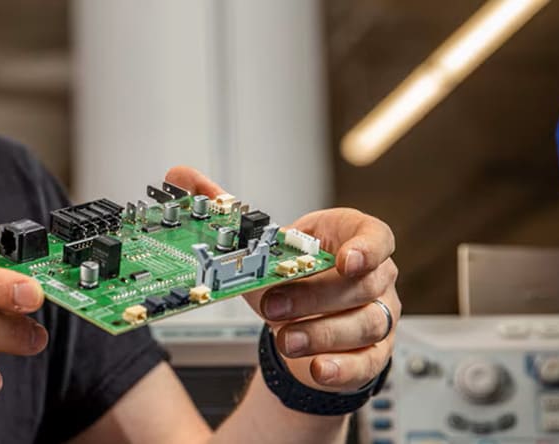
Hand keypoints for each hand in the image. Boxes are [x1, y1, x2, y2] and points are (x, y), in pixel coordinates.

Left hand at [165, 166, 400, 392]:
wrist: (297, 320)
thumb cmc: (289, 275)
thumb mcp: (261, 246)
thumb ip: (223, 210)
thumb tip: (182, 176)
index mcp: (350, 240)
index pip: (377, 237)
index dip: (367, 247)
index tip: (346, 259)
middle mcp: (373, 278)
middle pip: (363, 284)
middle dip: (316, 296)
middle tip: (274, 305)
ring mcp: (376, 317)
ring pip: (366, 325)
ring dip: (322, 333)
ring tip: (285, 340)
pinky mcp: (370, 355)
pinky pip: (366, 364)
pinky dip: (341, 368)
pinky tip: (317, 367)